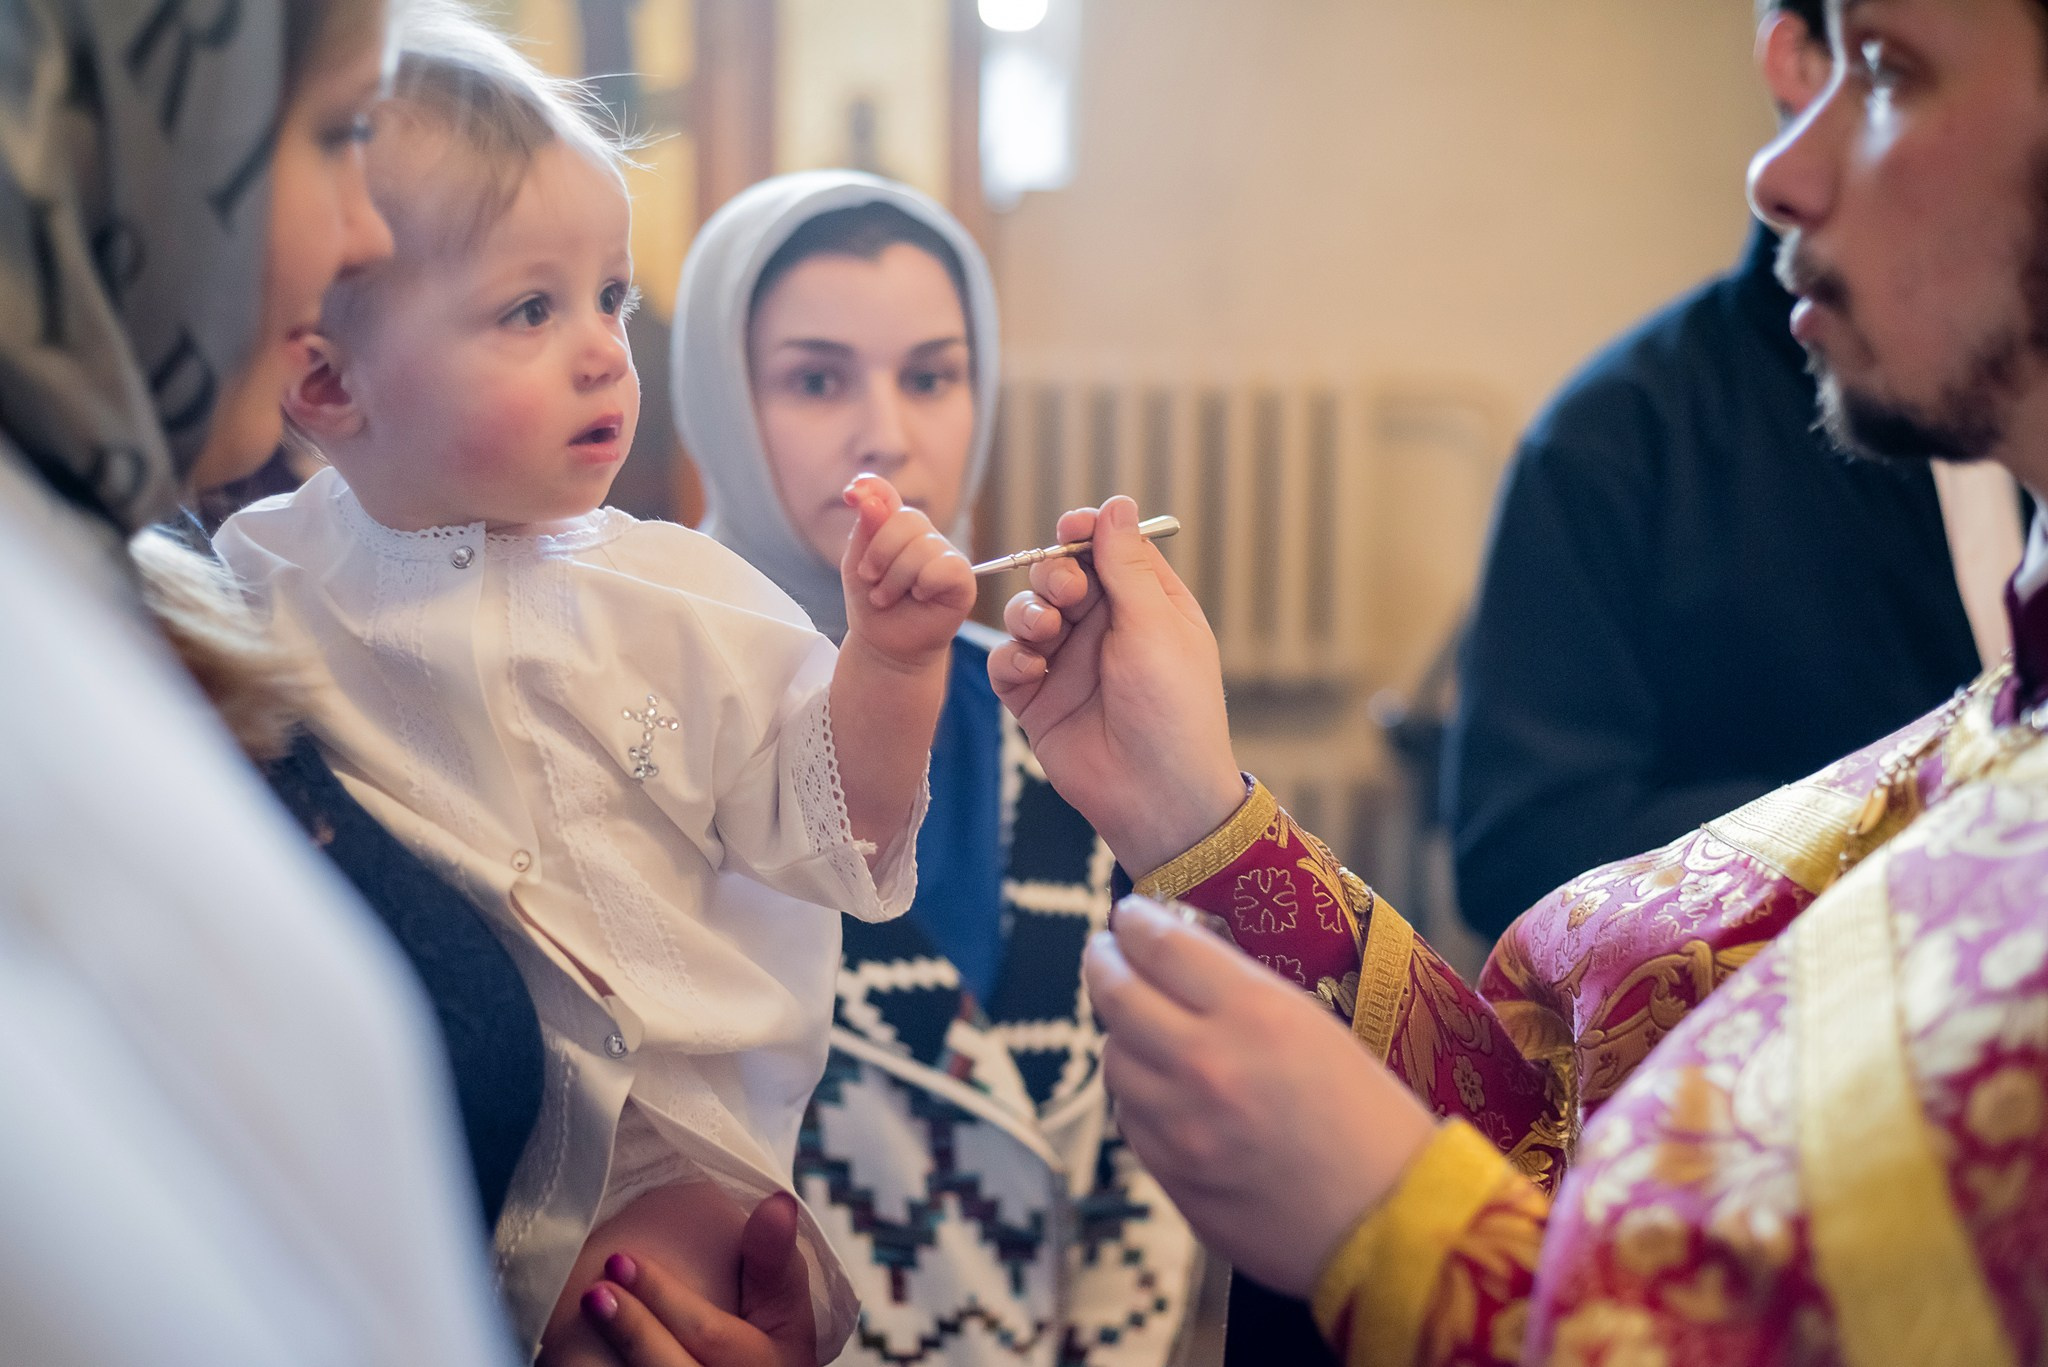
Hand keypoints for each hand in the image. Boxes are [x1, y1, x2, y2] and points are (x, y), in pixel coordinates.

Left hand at [574, 1192, 817, 1366]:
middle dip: (632, 1331)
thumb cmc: (766, 1336)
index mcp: (768, 1363)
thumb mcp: (783, 1301)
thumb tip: (778, 1202)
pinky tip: (574, 1353)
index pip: (708, 1334)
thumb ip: (773, 1256)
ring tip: (587, 1309)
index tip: (620, 1259)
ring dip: (619, 1348)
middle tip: (594, 1290)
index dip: (663, 1298)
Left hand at [840, 473, 974, 669]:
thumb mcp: (856, 566)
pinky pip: (945, 566)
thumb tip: (870, 499)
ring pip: (922, 546)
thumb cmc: (872, 605)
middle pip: (906, 518)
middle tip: (870, 579)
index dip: (870, 488)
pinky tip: (919, 596)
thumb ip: (864, 531)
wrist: (885, 646)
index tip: (850, 495)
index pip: (886, 493)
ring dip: (895, 578)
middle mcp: (922, 536)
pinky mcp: (962, 578)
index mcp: (894, 527)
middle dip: (880, 552)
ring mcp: (944, 555)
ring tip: (886, 597)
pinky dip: (924, 583)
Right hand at [988, 497, 1244, 874]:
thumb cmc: (1173, 709)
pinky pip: (1007, 664)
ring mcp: (1067, 665)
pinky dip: (1011, 660)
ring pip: (1026, 614)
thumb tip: (1117, 504)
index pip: (1108, 551)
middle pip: (1060, 576)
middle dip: (1053, 575)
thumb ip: (1127, 566)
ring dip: (1028, 613)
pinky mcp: (1037, 701)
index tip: (1070, 529)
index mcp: (1146, 606)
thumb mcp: (1156, 627)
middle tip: (1066, 594)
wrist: (1155, 796)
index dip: (1085, 535)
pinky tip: (1029, 671)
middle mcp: (1104, 630)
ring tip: (1045, 633)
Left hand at [1085, 897, 1439, 1297]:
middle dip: (1104, 963)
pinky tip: (1160, 1090)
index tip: (1128, 918)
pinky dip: (1137, 1097)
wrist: (1392, 1223)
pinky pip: (1129, 1119)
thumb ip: (1241, 993)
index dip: (1134, 923)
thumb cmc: (1372, 1120)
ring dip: (1121, 1035)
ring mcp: (1180, 1124)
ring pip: (1114, 1059)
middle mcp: (1206, 1062)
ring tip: (1139, 1026)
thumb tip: (1179, 958)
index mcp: (1254, 1013)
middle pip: (1116, 994)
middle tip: (1105, 953)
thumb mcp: (1316, 1027)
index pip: (1161, 945)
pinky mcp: (1171, 1174)